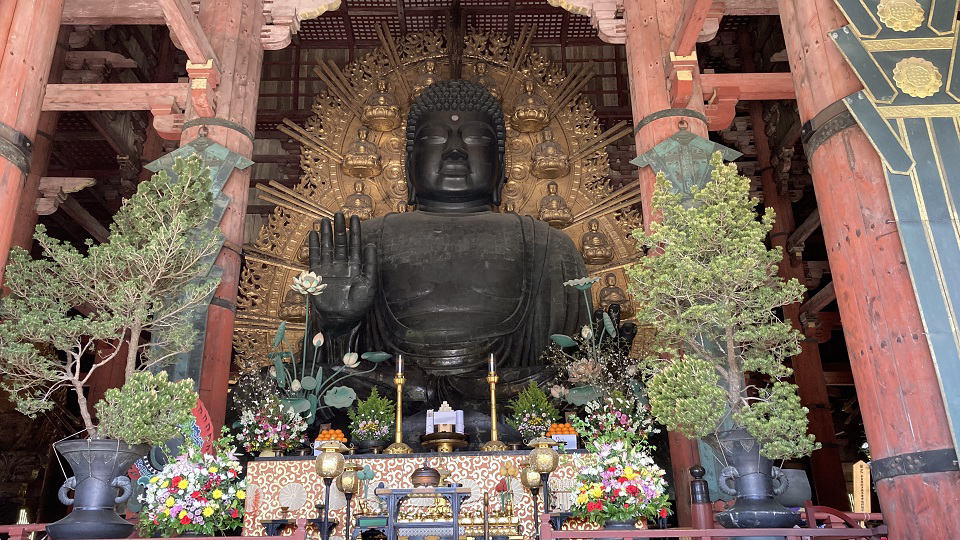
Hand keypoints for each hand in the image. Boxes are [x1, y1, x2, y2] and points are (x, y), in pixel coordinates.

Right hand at [308, 213, 377, 333]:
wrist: (341, 319)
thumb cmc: (358, 305)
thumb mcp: (369, 284)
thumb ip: (370, 264)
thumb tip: (371, 244)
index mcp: (356, 267)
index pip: (356, 245)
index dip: (355, 232)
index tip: (355, 217)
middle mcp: (342, 266)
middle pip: (340, 243)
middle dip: (340, 229)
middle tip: (339, 213)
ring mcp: (330, 269)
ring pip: (328, 247)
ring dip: (326, 234)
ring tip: (325, 220)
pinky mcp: (318, 275)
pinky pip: (315, 257)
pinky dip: (314, 246)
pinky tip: (314, 234)